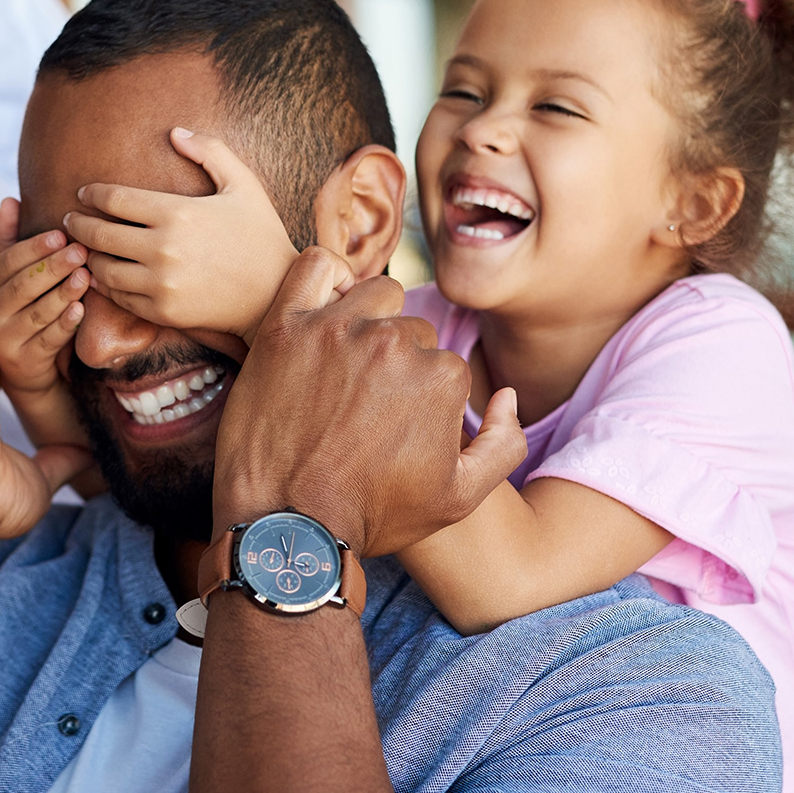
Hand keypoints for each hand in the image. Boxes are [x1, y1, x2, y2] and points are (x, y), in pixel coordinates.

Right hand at [0, 198, 91, 449]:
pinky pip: (47, 340)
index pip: (7, 261)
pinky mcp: (25, 362)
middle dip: (53, 267)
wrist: (22, 365)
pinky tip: (81, 310)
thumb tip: (8, 199)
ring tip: (86, 276)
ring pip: (36, 312)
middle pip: (23, 285)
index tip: (60, 234)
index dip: (33, 247)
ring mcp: (6, 339)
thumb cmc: (21, 306)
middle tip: (81, 251)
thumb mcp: (12, 275)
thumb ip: (10, 240)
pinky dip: (64, 324)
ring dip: (62, 293)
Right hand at [0, 276, 94, 540]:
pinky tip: (68, 267)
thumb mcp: (32, 479)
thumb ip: (56, 461)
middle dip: (30, 272)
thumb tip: (84, 459)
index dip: (19, 313)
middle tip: (71, 255)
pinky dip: (29, 274)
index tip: (54, 297)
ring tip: (76, 252)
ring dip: (36, 266)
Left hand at [67, 129, 308, 342]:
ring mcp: (160, 284)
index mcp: (177, 213)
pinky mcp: (162, 311)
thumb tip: (175, 132)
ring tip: (85, 248)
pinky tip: (102, 275)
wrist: (276, 294)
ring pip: (103, 269)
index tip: (85, 192)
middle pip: (100, 233)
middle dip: (78, 224)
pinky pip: (119, 298)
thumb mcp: (243, 185)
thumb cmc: (260, 235)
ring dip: (89, 256)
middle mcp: (163, 249)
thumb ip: (210, 152)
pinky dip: (105, 286)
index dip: (93, 193)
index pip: (115, 199)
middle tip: (70, 220)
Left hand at [211, 249, 524, 555]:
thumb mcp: (459, 499)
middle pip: (411, 330)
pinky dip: (325, 278)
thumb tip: (509, 396)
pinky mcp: (284, 326)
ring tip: (346, 365)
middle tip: (364, 406)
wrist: (286, 526)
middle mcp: (393, 343)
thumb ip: (504, 444)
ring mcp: (334, 330)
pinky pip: (314, 266)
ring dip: (368, 321)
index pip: (445, 364)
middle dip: (396, 364)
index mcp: (441, 377)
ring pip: (373, 295)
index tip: (395, 428)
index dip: (423, 400)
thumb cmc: (371, 515)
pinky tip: (324, 311)